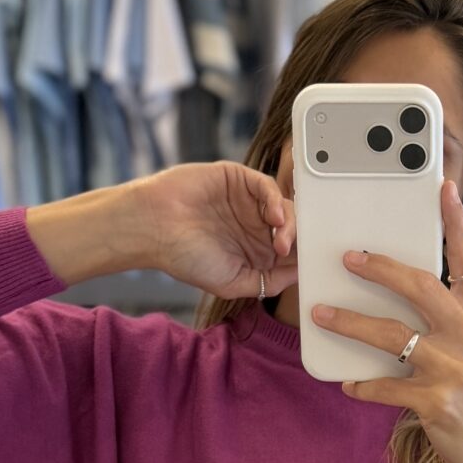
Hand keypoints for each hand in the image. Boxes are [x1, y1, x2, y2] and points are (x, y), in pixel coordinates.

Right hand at [126, 160, 295, 302]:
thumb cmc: (185, 257)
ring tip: (281, 240)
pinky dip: (276, 200)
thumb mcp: (232, 283)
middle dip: (299, 240)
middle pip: (292, 228)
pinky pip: (267, 186)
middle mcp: (253, 226)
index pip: (289, 251)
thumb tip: (299, 275)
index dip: (301, 256)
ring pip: (284, 207)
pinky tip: (275, 217)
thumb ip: (267, 282)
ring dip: (290, 223)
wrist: (154, 227)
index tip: (309, 265)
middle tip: (290, 251)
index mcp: (254, 250)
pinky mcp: (238, 179)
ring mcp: (247, 202)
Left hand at [315, 179, 462, 462]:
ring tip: (321, 313)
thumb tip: (402, 285)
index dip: (455, 222)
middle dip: (379, 269)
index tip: (443, 188)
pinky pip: (384, 386)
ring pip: (391, 335)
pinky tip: (347, 382)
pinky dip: (362, 384)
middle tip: (348, 257)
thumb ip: (451, 314)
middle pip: (420, 287)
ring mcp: (453, 368)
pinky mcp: (435, 401)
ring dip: (350, 323)